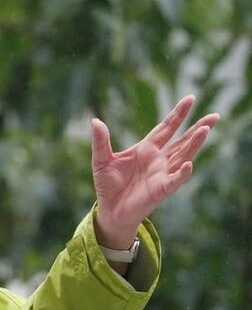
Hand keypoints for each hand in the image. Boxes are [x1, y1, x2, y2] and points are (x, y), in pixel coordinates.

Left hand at [91, 94, 219, 248]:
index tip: (190, 99)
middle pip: (182, 141)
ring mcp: (162, 174)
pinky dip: (181, 173)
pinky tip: (189, 164)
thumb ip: (100, 141)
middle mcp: (159, 160)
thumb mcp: (101, 160)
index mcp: (146, 149)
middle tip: (215, 116)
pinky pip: (174, 181)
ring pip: (182, 157)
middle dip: (198, 128)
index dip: (177, 115)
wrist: (110, 211)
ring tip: (204, 130)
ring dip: (193, 144)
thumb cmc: (108, 185)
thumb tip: (95, 121)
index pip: (166, 128)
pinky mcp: (160, 190)